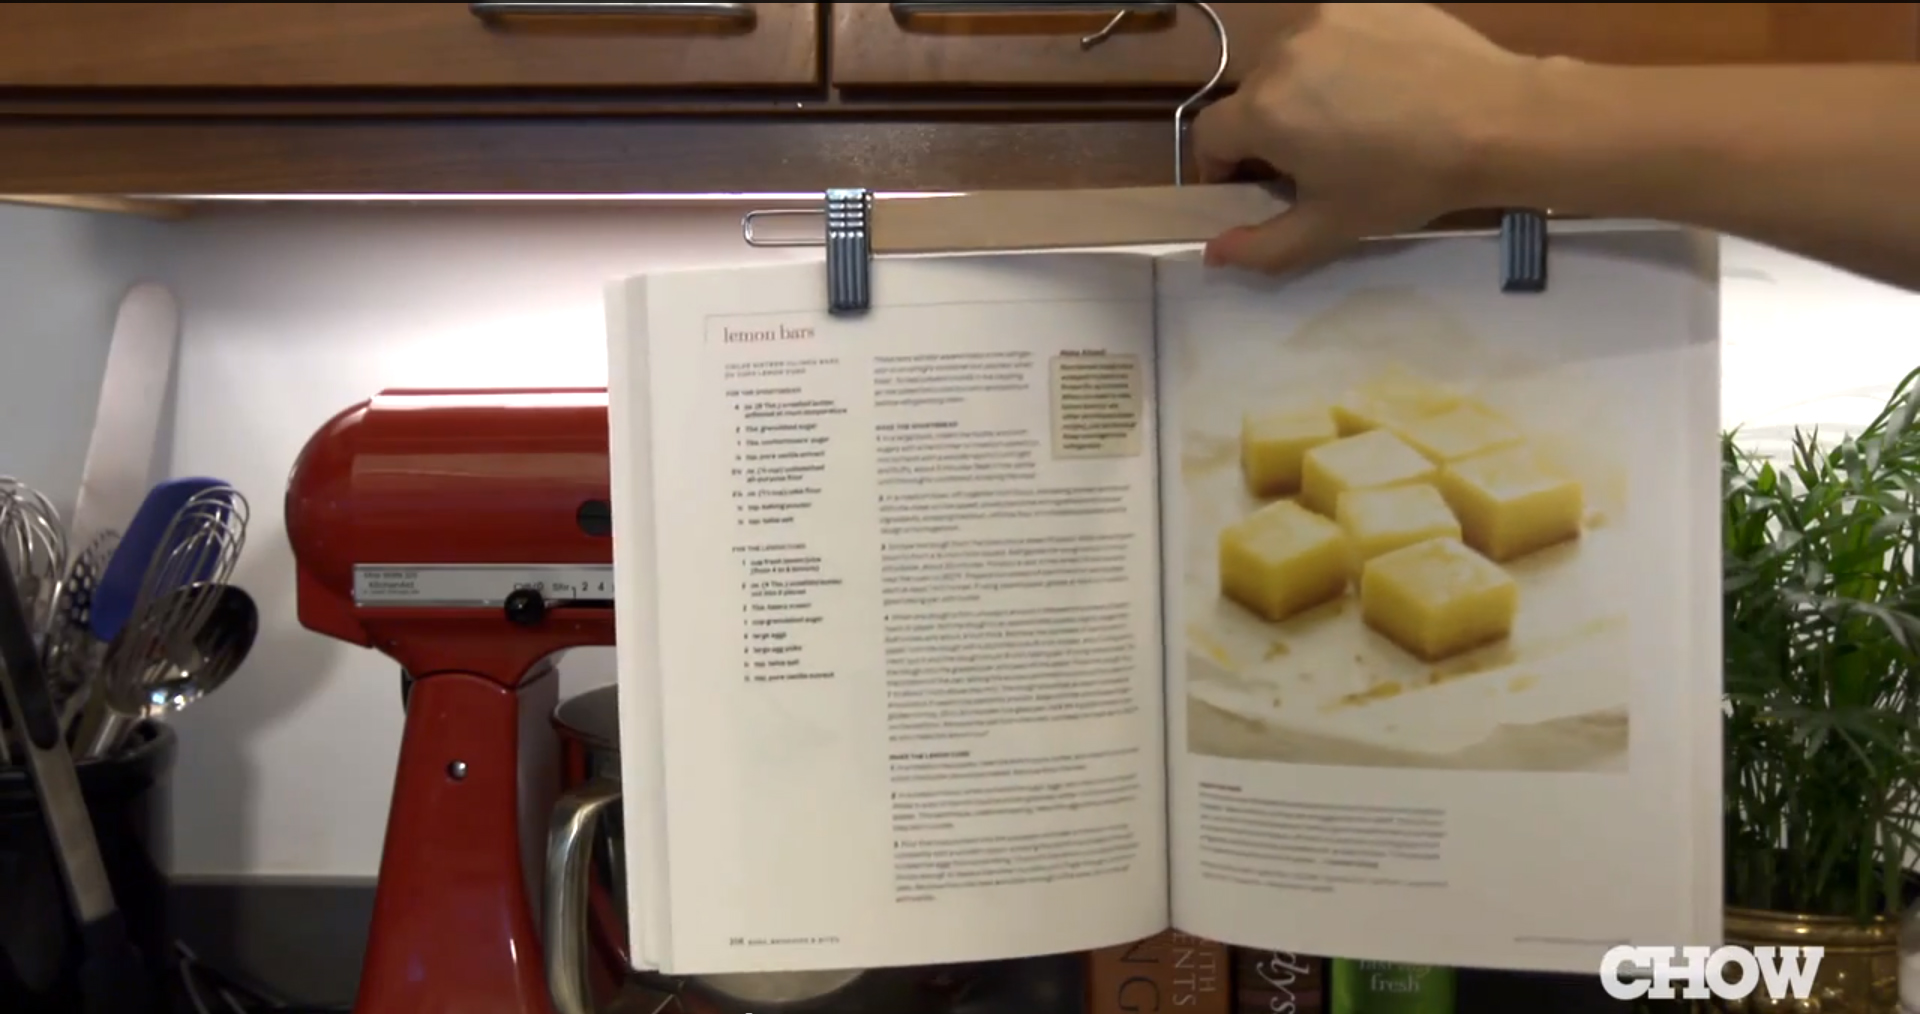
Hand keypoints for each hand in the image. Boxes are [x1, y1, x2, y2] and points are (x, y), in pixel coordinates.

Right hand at [1192, 4, 1541, 273]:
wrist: (1496, 120)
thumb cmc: (1407, 180)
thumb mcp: (1331, 226)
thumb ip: (1263, 247)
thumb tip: (1214, 252)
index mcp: (1263, 111)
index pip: (1208, 134)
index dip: (1223, 165)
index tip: (1256, 184)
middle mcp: (1281, 54)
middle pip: (1251, 97)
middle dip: (1269, 129)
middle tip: (1317, 158)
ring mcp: (1324, 19)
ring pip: (1289, 62)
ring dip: (1303, 89)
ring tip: (1353, 117)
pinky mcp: (1363, 2)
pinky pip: (1331, 33)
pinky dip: (1341, 59)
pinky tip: (1382, 84)